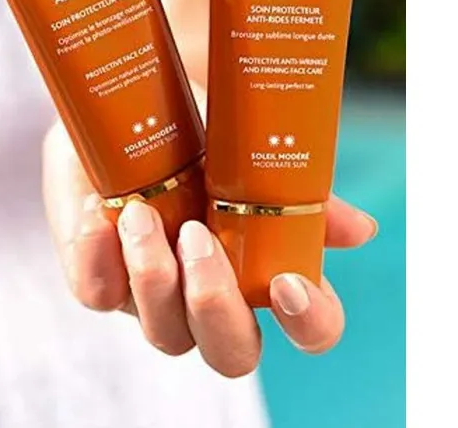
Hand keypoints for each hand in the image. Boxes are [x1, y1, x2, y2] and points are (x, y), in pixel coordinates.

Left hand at [42, 119, 377, 377]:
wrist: (138, 106)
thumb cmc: (204, 132)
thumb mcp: (249, 149)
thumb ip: (297, 189)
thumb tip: (360, 230)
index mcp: (264, 269)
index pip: (309, 327)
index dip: (309, 322)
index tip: (289, 282)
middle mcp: (212, 293)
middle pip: (230, 351)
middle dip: (215, 305)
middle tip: (199, 237)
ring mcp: (155, 292)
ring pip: (162, 331)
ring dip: (153, 276)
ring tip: (143, 212)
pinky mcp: (101, 272)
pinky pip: (97, 292)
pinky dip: (98, 259)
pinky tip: (101, 217)